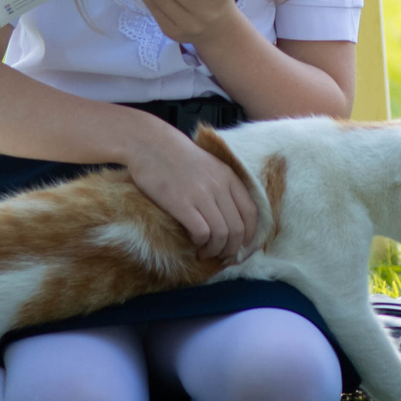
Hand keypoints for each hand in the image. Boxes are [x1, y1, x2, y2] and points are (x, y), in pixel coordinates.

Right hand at [124, 121, 256, 261]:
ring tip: (205, 253)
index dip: (249, 235)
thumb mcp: (209, 165)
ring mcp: (201, 195)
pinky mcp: (181, 203)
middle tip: (222, 256)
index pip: (250, 212)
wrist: (150, 144)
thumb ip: (221, 186)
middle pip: (238, 228)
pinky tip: (194, 241)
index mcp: (228, 176)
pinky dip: (201, 242)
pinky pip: (202, 232)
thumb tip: (228, 218)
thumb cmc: (176, 156)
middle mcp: (219, 186)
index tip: (241, 246)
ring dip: (215, 250)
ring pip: (222, 234)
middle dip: (232, 249)